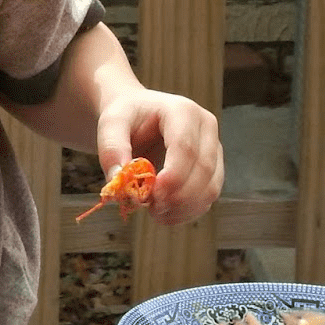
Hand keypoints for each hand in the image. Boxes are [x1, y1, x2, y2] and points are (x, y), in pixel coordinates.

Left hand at [96, 89, 223, 225]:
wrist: (138, 118)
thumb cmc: (127, 118)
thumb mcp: (111, 124)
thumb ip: (112, 148)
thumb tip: (118, 180)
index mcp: (183, 111)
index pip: (186, 148)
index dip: (173, 177)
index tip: (152, 196)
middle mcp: (206, 128)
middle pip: (203, 170)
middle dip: (177, 197)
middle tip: (150, 208)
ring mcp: (213, 149)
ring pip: (210, 188)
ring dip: (183, 208)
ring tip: (154, 211)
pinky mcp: (213, 169)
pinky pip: (207, 198)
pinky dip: (186, 212)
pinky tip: (164, 213)